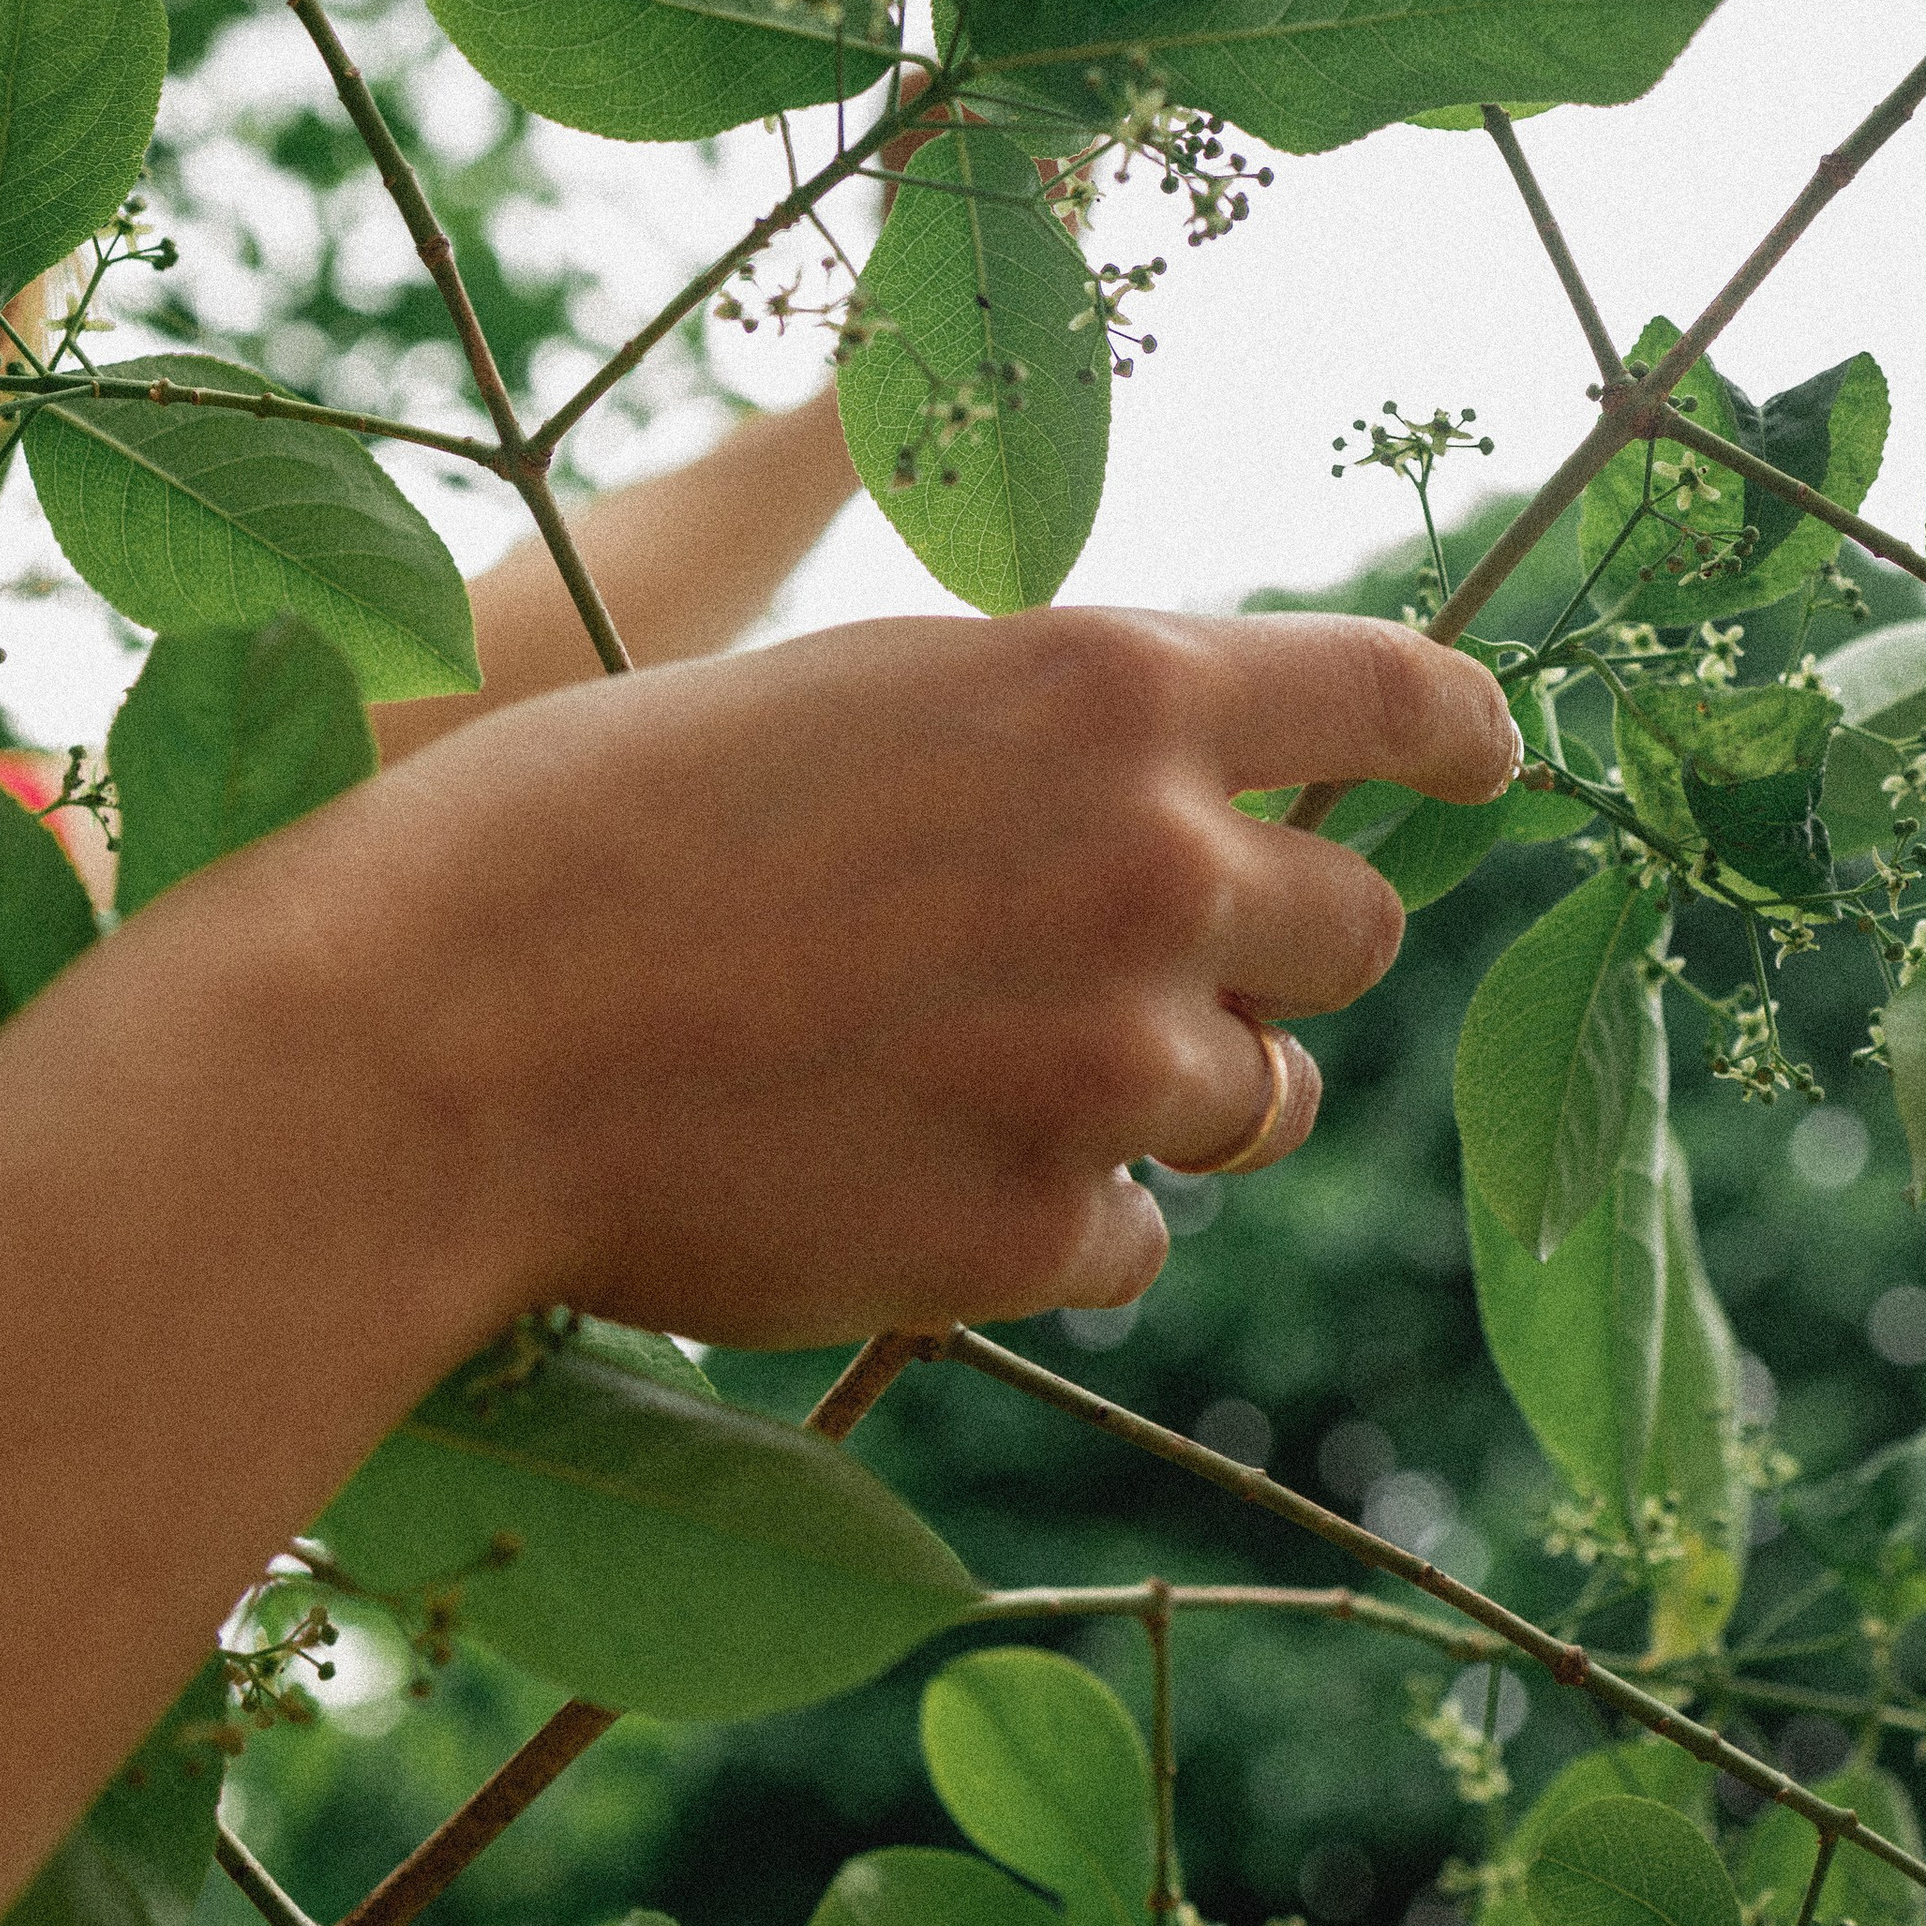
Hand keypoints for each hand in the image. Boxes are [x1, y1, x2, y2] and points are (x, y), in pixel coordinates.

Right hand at [272, 607, 1518, 1352]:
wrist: (440, 1028)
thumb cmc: (601, 823)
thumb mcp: (860, 697)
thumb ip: (1044, 746)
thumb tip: (1166, 810)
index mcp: (1111, 687)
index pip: (1388, 695)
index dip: (1458, 733)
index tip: (1485, 764)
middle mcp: (1160, 864)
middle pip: (1353, 927)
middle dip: (1272, 945)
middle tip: (1133, 959)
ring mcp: (1113, 1062)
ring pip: (1259, 1098)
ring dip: (1171, 1088)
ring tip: (994, 1074)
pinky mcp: (1038, 1233)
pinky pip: (1134, 1237)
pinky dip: (1061, 1214)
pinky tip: (914, 1175)